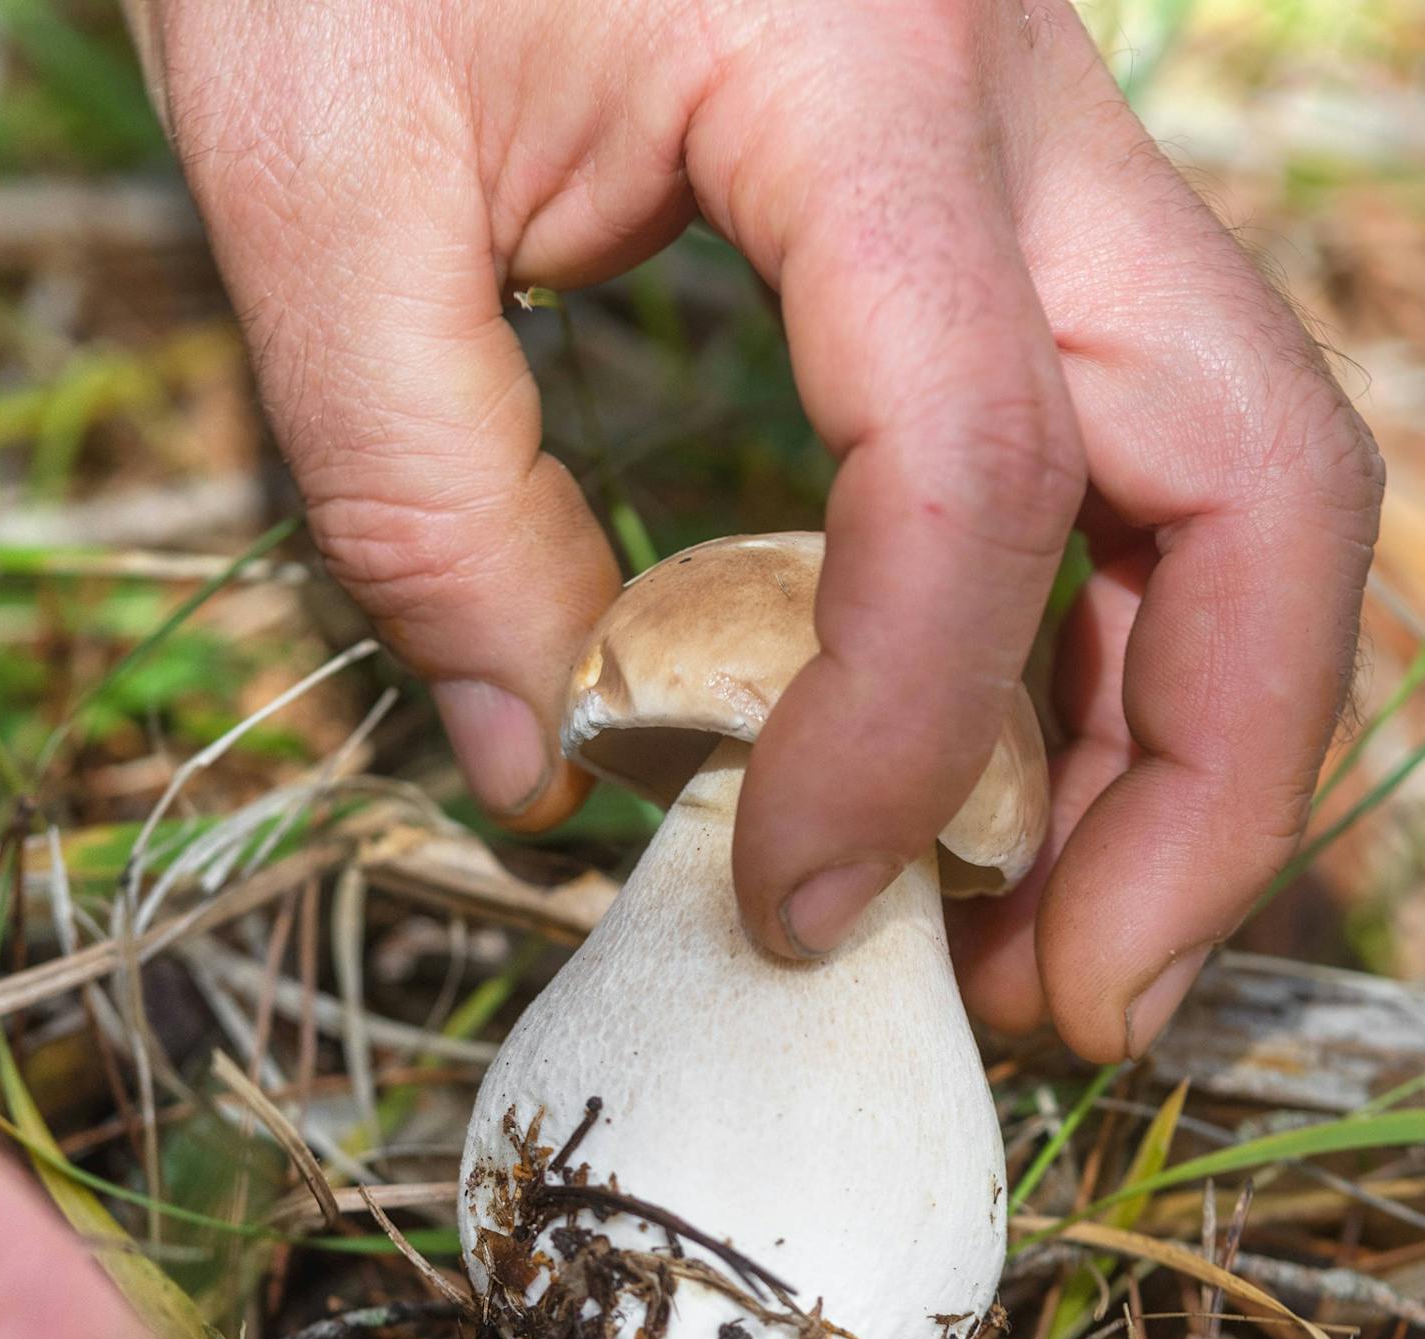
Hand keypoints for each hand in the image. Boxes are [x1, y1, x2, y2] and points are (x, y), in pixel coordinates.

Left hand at [145, 0, 1380, 1059]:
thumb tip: (547, 773)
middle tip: (1072, 1006)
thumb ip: (419, 496)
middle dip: (1201, 790)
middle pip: (1263, 476)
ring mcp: (1039, 164)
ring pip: (1239, 478)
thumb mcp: (316, 192)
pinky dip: (1091, 652)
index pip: (980, 466)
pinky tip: (990, 791)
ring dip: (1177, 749)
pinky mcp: (989, 225)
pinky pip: (1120, 461)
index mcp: (866, 75)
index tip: (792, 905)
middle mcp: (1027, 110)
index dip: (908, 734)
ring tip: (1048, 954)